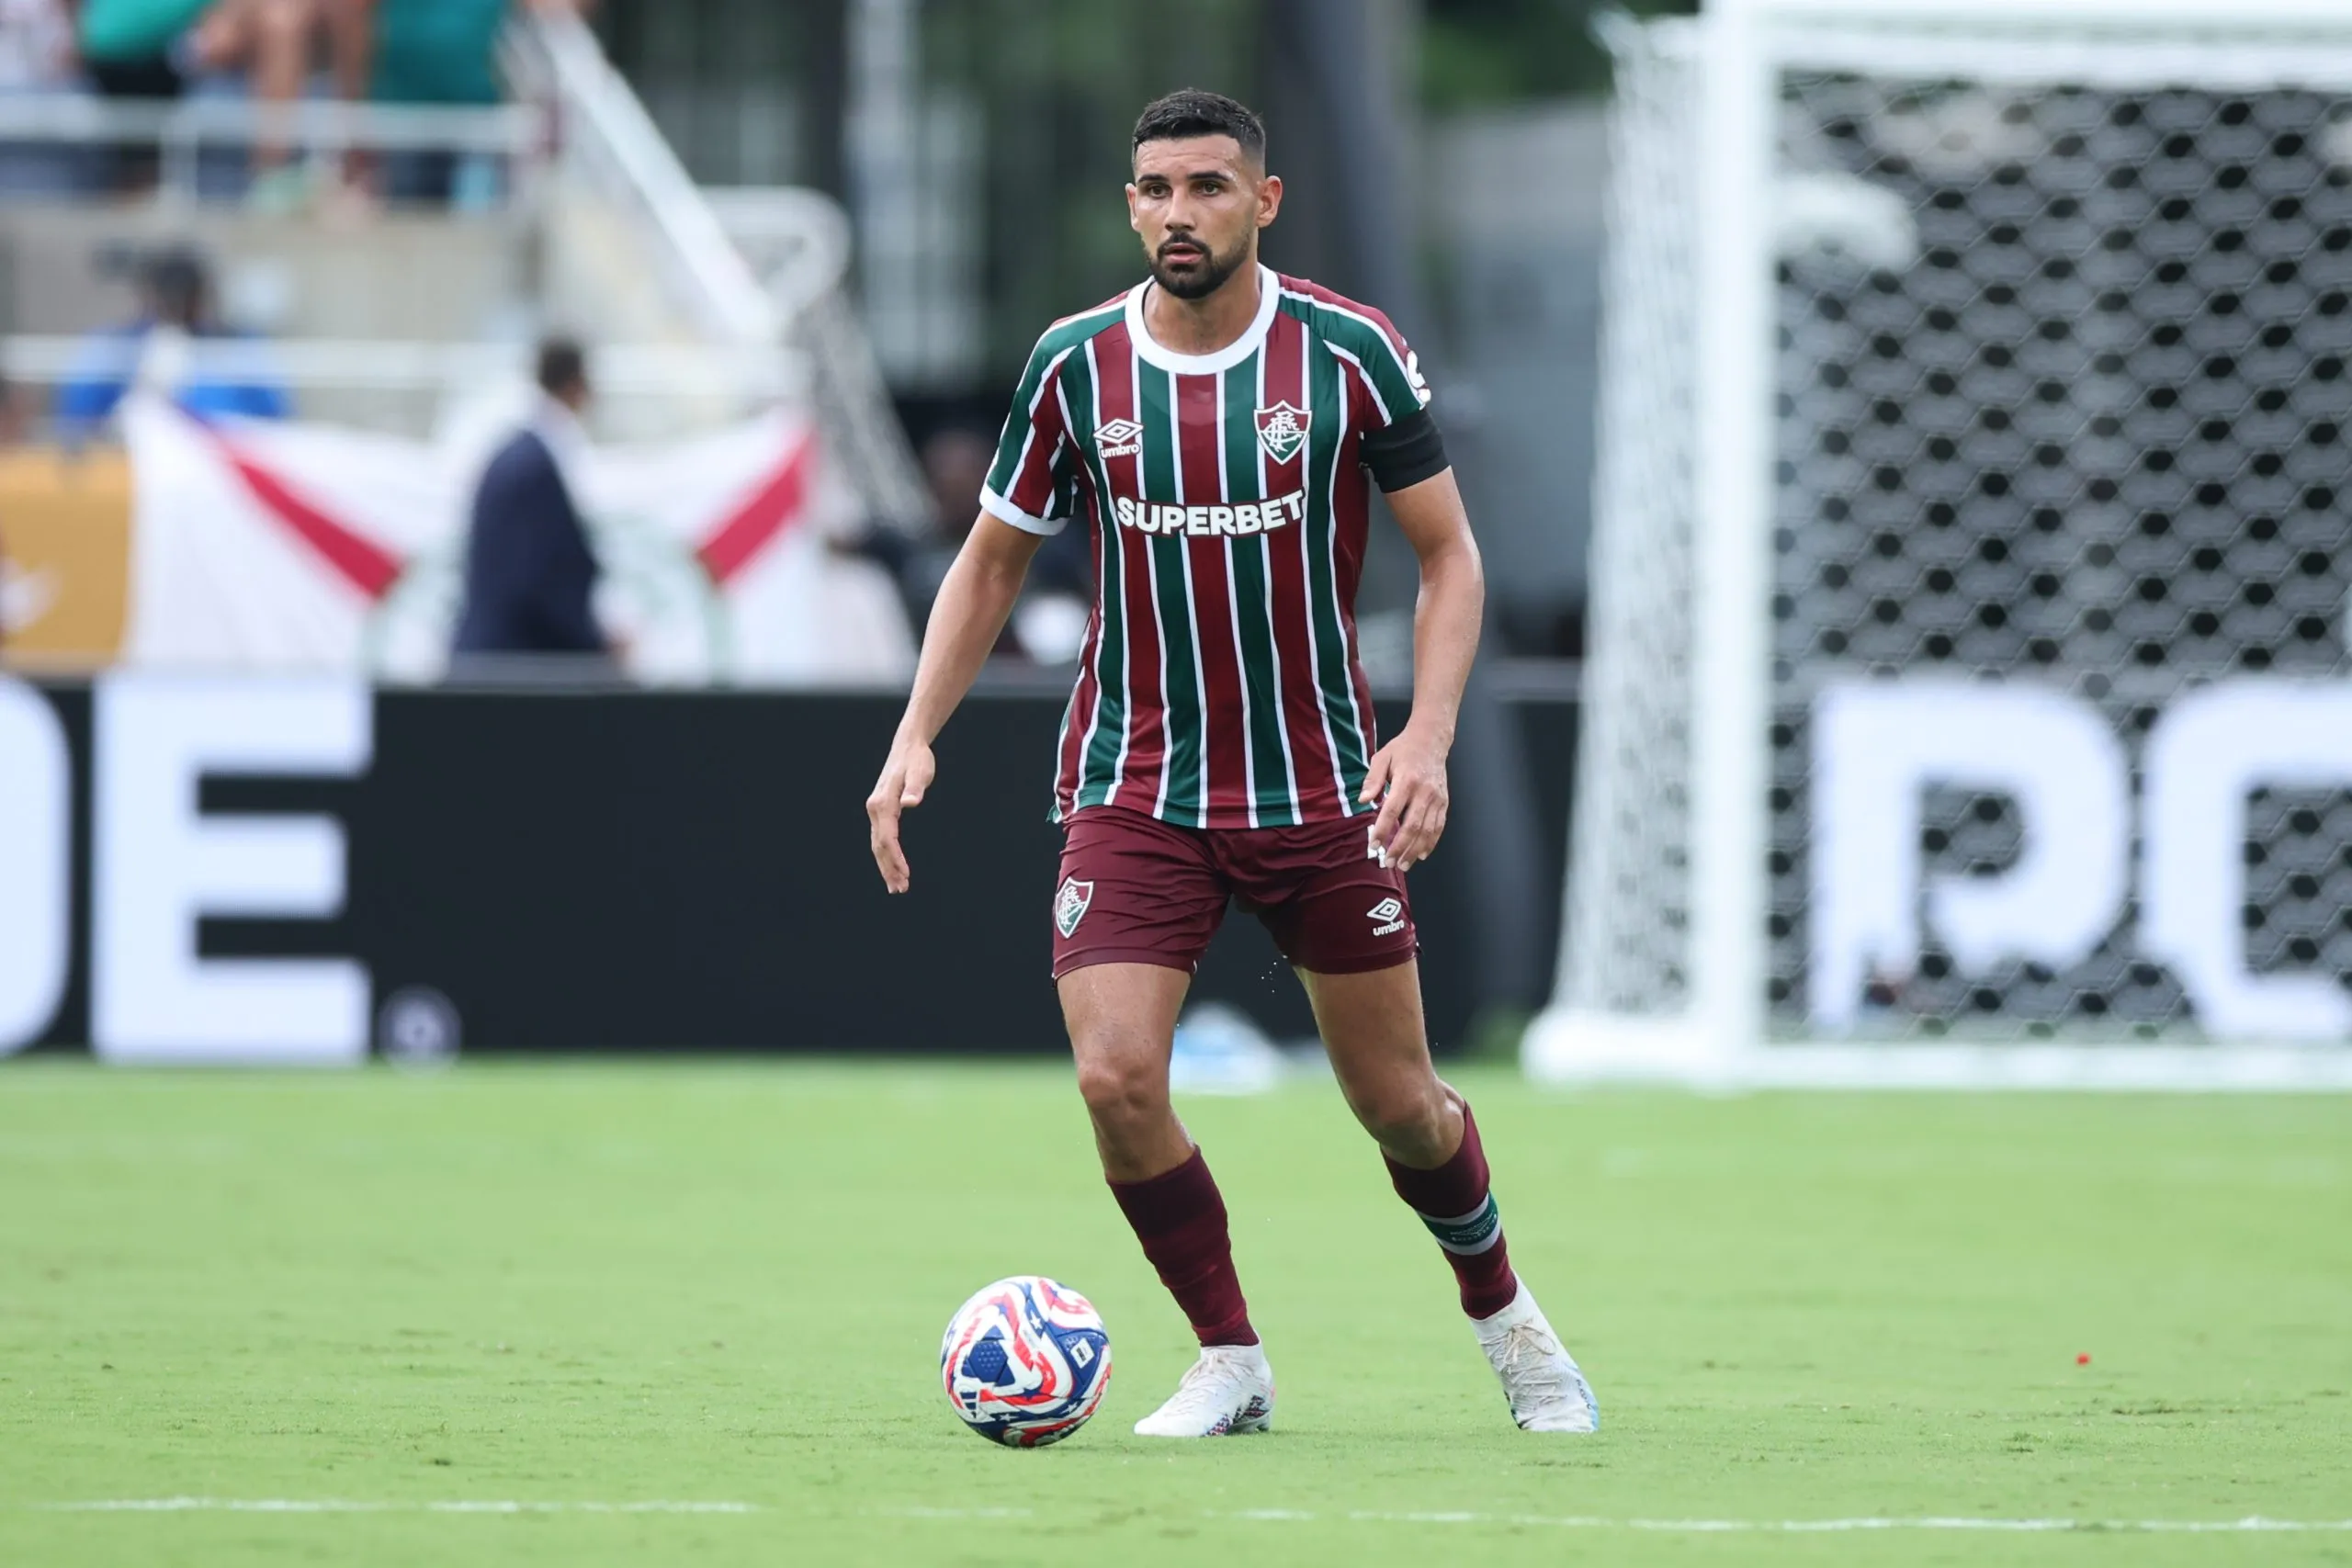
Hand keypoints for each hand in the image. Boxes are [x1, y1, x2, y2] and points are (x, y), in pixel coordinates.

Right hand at [866, 737, 936, 893]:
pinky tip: (893, 867)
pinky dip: (886, 855)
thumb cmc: (917, 760)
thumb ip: (916, 788)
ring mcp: (875, 810)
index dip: (895, 858)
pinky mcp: (880, 811)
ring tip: (897, 886)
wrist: (908, 746)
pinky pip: (880, 838)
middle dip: (888, 869)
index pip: (887, 838)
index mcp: (882, 803)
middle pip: (878, 846)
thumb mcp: (921, 772)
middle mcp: (874, 808)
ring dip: (886, 867)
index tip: (906, 874)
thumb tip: (910, 803)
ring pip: (877, 845)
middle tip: (900, 890)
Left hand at [1359, 723, 1450, 872]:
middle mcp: (1424, 792)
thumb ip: (1372, 779)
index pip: (1392, 810)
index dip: (1383, 829)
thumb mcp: (1382, 757)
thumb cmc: (1403, 749)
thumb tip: (1363, 800)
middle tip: (1389, 862)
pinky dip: (1431, 843)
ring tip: (1403, 864)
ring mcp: (1437, 798)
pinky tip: (1420, 854)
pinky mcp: (1444, 802)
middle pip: (1412, 825)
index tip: (1374, 844)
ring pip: (1427, 830)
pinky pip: (1439, 827)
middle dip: (1400, 847)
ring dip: (1415, 850)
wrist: (1431, 740)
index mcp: (1407, 780)